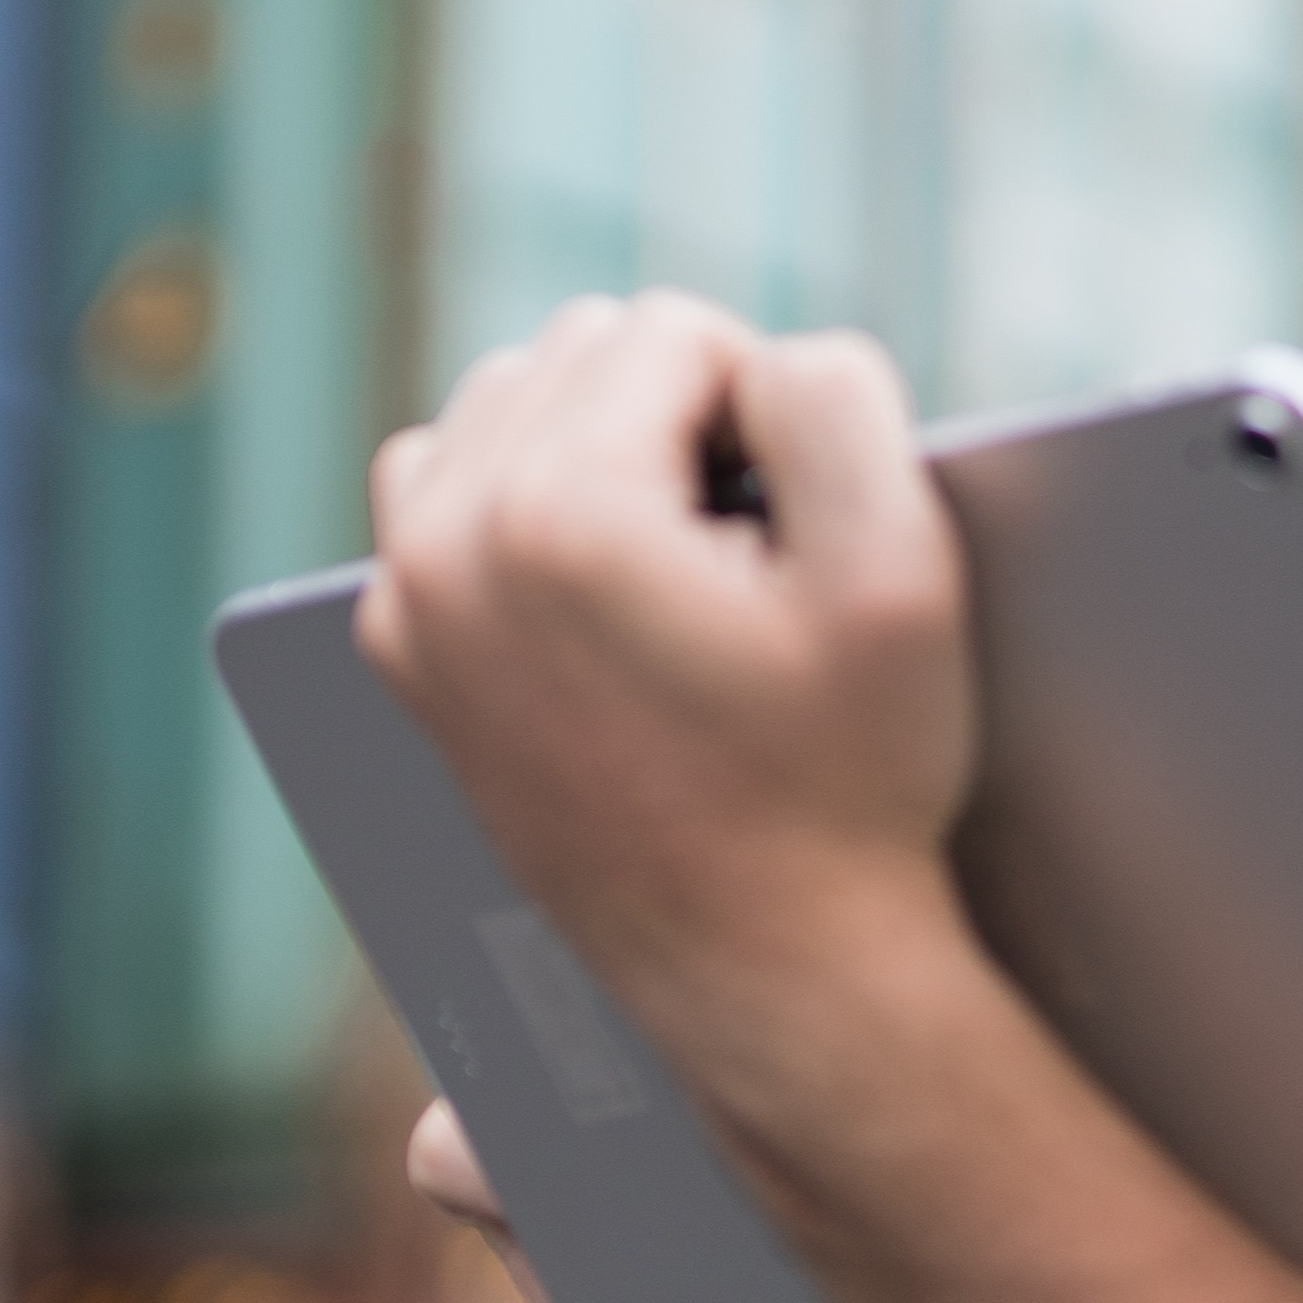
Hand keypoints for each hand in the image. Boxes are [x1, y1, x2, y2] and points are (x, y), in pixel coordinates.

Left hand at [356, 296, 979, 1023]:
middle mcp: (447, 548)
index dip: (770, 414)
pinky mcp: (402, 650)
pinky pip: (449, 486)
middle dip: (677, 422)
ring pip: (508, 403)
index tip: (797, 536)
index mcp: (558, 515)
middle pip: (580, 351)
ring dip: (600, 446)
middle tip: (747, 561)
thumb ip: (834, 394)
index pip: (677, 331)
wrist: (771, 971)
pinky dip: (529, 499)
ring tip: (681, 566)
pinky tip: (608, 580)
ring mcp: (407, 604)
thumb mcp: (900, 567)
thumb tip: (750, 354)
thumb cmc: (849, 780)